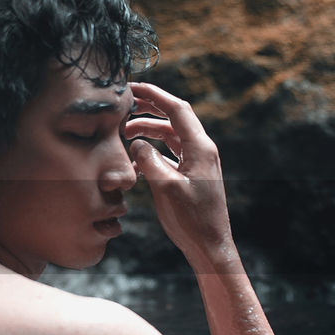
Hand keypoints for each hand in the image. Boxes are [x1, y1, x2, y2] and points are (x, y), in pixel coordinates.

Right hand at [125, 82, 234, 262]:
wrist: (210, 246)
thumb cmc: (191, 219)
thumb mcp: (164, 187)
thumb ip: (148, 159)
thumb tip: (137, 143)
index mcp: (200, 147)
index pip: (176, 109)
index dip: (154, 95)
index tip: (131, 88)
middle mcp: (202, 150)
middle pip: (174, 117)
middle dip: (150, 108)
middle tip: (125, 105)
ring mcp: (198, 162)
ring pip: (171, 135)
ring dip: (149, 130)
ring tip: (124, 133)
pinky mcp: (193, 175)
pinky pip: (171, 152)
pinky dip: (154, 150)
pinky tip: (137, 157)